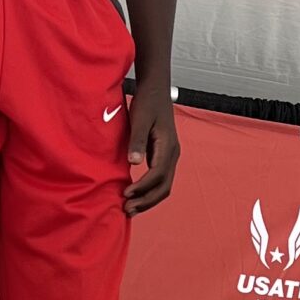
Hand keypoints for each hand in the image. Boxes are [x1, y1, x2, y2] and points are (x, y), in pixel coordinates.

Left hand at [124, 82, 179, 213]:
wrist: (156, 89)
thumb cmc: (147, 102)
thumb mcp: (140, 118)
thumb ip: (137, 140)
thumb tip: (134, 163)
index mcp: (168, 146)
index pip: (157, 175)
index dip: (142, 188)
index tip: (126, 194)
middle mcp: (173, 154)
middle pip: (164, 187)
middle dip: (146, 201)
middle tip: (127, 210)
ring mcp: (170, 156)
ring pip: (164, 186)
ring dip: (148, 199)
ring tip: (130, 208)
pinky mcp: (164, 156)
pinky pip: (160, 180)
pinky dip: (149, 191)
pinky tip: (135, 194)